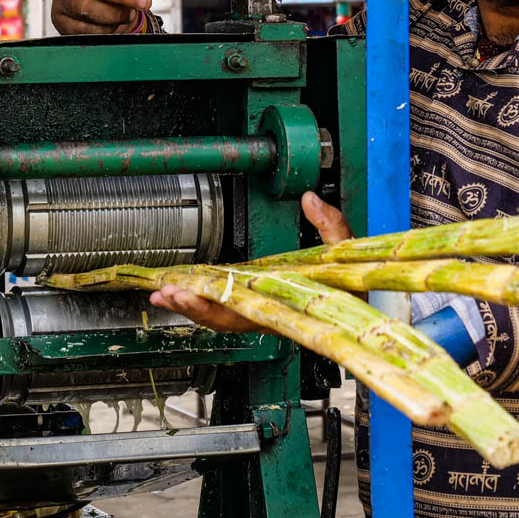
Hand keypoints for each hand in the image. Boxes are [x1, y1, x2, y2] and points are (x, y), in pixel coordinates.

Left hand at [149, 191, 353, 330]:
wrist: (356, 304)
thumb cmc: (351, 285)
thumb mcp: (346, 252)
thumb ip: (331, 225)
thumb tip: (309, 198)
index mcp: (287, 306)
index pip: (243, 311)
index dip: (212, 306)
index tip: (186, 292)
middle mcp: (269, 314)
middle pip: (223, 319)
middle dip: (191, 308)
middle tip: (164, 294)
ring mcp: (259, 311)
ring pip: (219, 317)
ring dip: (190, 306)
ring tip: (162, 294)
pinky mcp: (253, 303)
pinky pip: (222, 308)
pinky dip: (200, 301)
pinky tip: (180, 291)